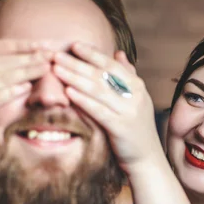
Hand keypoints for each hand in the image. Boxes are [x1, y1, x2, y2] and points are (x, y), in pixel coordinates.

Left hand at [52, 43, 163, 171]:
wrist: (147, 158)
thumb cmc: (136, 128)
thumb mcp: (136, 99)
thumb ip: (127, 76)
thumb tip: (118, 53)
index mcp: (138, 86)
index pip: (112, 65)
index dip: (92, 54)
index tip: (74, 45)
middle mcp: (135, 96)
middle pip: (102, 75)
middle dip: (77, 64)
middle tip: (57, 55)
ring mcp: (129, 111)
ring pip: (98, 90)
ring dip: (75, 78)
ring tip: (57, 69)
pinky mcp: (121, 127)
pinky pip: (98, 110)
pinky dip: (83, 100)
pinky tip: (68, 92)